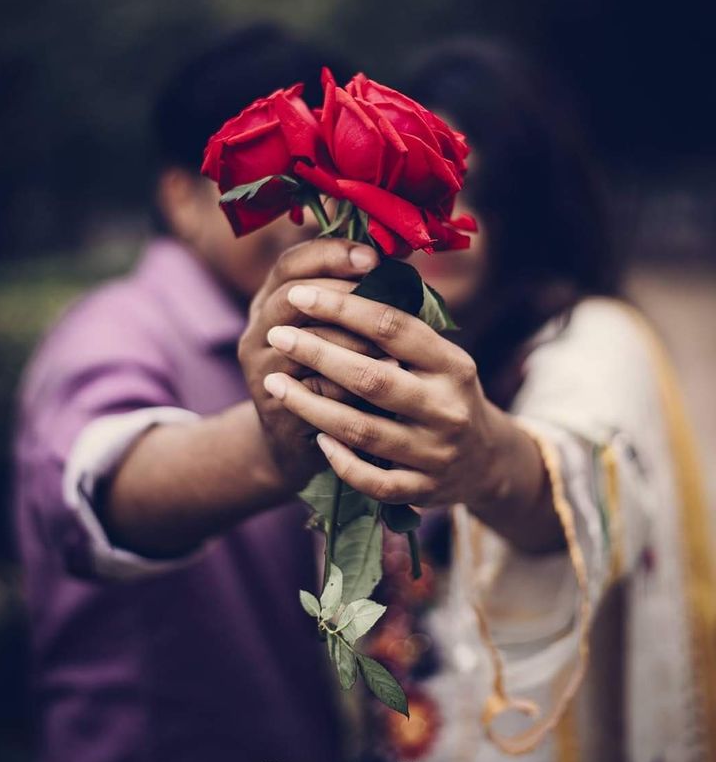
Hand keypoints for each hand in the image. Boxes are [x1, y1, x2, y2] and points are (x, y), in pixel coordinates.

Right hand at [238, 238, 380, 490]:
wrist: (301, 441)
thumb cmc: (334, 372)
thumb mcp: (338, 327)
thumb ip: (356, 296)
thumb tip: (402, 257)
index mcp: (272, 298)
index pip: (292, 262)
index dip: (331, 255)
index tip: (374, 257)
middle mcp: (258, 328)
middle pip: (292, 296)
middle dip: (346, 296)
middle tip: (391, 300)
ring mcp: (261, 367)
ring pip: (307, 341)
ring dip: (357, 341)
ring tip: (396, 343)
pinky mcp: (276, 405)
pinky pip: (317, 387)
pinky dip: (356, 382)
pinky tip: (390, 377)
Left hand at [261, 283, 563, 551]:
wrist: (485, 461)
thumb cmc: (444, 392)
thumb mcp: (440, 356)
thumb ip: (401, 326)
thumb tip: (348, 270)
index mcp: (453, 365)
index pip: (394, 327)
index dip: (343, 307)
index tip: (300, 293)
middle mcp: (448, 409)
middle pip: (372, 377)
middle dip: (318, 353)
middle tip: (277, 332)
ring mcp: (436, 454)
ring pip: (363, 431)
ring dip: (311, 406)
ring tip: (275, 382)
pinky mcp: (423, 491)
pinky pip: (373, 480)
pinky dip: (341, 459)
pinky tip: (315, 436)